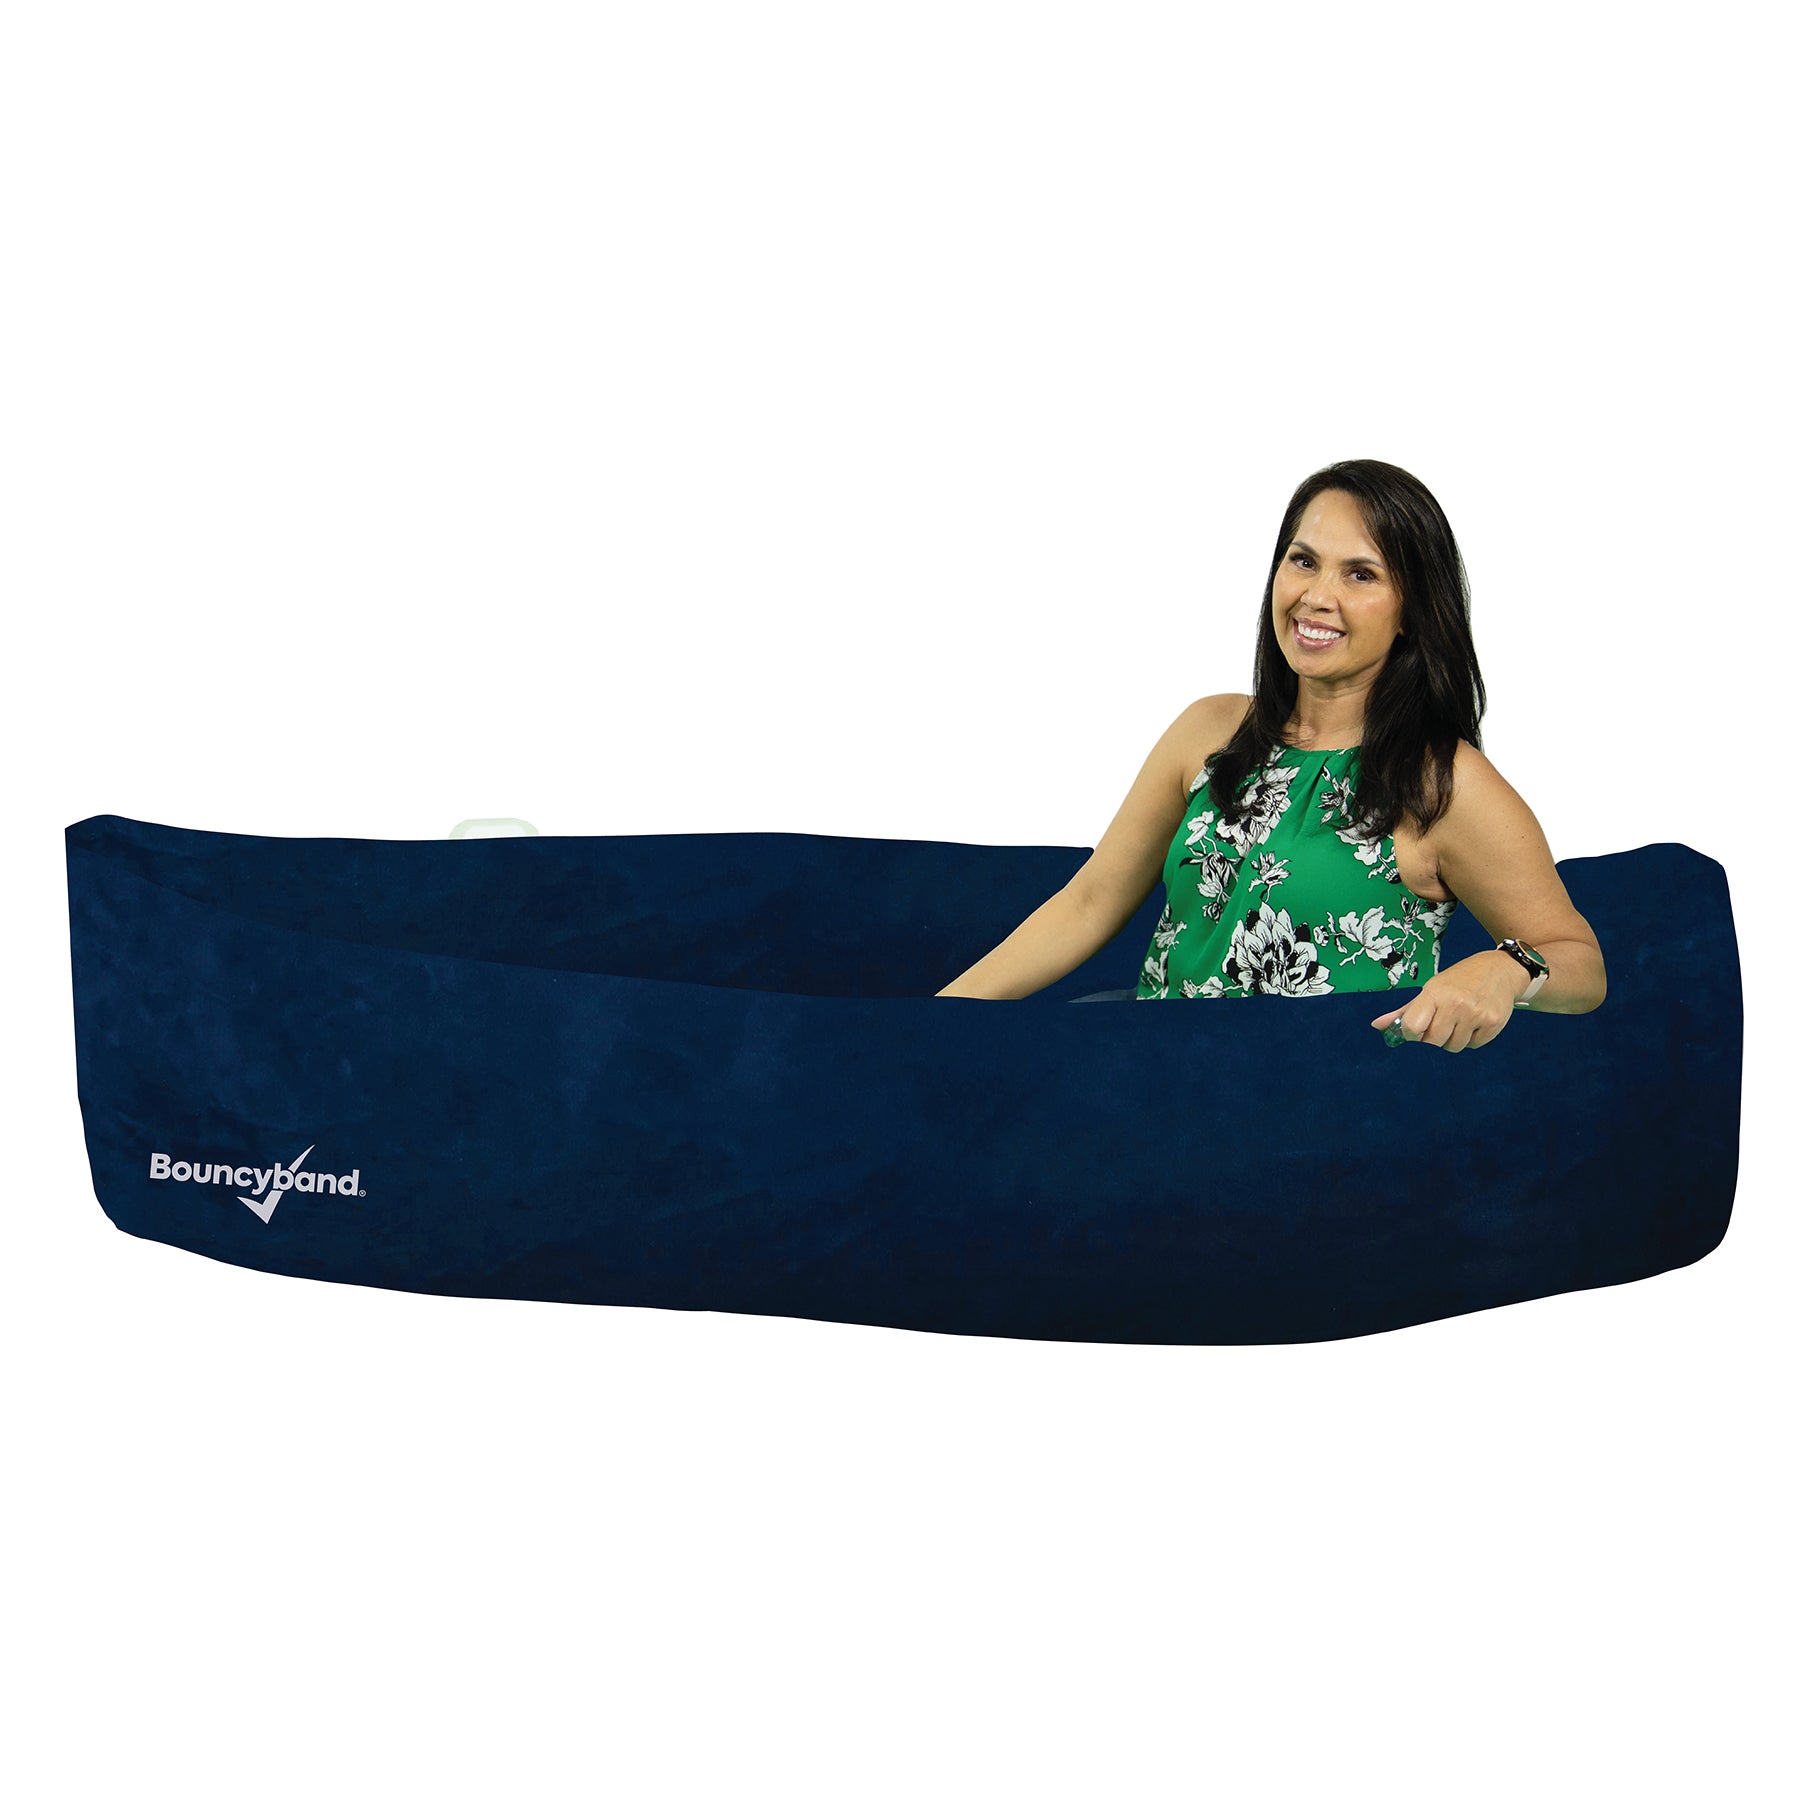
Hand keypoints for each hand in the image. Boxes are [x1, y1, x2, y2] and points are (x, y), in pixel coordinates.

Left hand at [1370, 952, 1527, 1052]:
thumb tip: (1376, 1025)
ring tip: (1459, 1020)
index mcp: (1435, 993)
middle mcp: (1456, 1003)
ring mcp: (1476, 1014)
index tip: (1417, 1029)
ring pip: (1453, 1047)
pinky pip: (1473, 1046)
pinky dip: (1471, 1039)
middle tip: (1442, 1022)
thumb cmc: (1459, 980)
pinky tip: (1474, 1021)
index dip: (1411, 1034)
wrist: (1500, 970)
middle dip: (1433, 1037)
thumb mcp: (1431, 989)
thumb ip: (1405, 1011)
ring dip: (1453, 1039)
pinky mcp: (1493, 1023)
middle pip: (1433, 1041)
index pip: (1412, 1027)